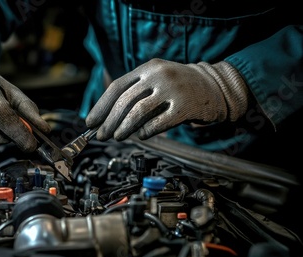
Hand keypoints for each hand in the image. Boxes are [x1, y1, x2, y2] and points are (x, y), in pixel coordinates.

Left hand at [85, 58, 249, 140]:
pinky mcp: (185, 106)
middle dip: (109, 121)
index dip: (101, 106)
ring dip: (124, 128)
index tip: (91, 121)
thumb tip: (107, 118)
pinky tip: (142, 136)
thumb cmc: (179, 87)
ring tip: (117, 137)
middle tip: (101, 135)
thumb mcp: (156, 81)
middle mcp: (158, 75)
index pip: (117, 87)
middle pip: (124, 101)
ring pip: (138, 112)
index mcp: (147, 68)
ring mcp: (172, 89)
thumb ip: (136, 94)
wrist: (216, 86)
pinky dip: (146, 132)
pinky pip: (159, 123)